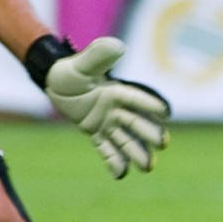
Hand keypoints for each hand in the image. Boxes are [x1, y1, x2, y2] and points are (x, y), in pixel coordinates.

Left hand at [26, 36, 170, 177]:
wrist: (56, 83)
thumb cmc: (70, 70)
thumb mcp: (82, 62)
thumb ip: (99, 55)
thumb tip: (119, 47)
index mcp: (116, 91)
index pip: (135, 99)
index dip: (149, 105)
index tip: (166, 112)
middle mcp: (116, 108)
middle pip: (136, 123)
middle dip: (149, 133)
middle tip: (162, 143)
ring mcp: (107, 122)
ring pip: (125, 140)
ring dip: (137, 153)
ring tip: (148, 167)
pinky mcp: (96, 133)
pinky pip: (106, 148)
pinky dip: (113, 160)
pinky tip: (120, 174)